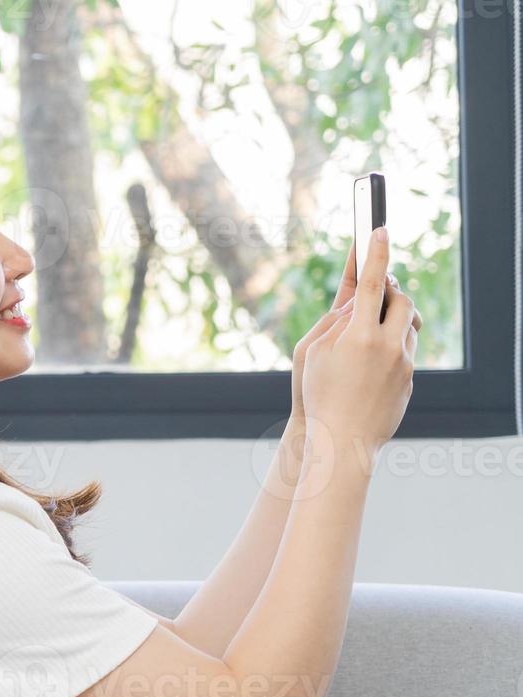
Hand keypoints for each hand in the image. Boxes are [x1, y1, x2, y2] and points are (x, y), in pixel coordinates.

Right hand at [300, 228, 422, 460]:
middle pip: (402, 300)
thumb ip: (335, 321)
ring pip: (409, 325)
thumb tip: (359, 304)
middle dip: (392, 290)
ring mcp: (404, 363)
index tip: (379, 228)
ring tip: (372, 330)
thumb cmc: (317, 395)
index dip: (375, 252)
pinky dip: (393, 346)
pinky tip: (372, 364)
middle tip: (379, 289)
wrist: (340, 441)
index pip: (373, 282)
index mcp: (359, 335)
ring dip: (394, 319)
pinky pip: (407, 351)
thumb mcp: (312, 352)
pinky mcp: (411, 380)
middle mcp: (388, 345)